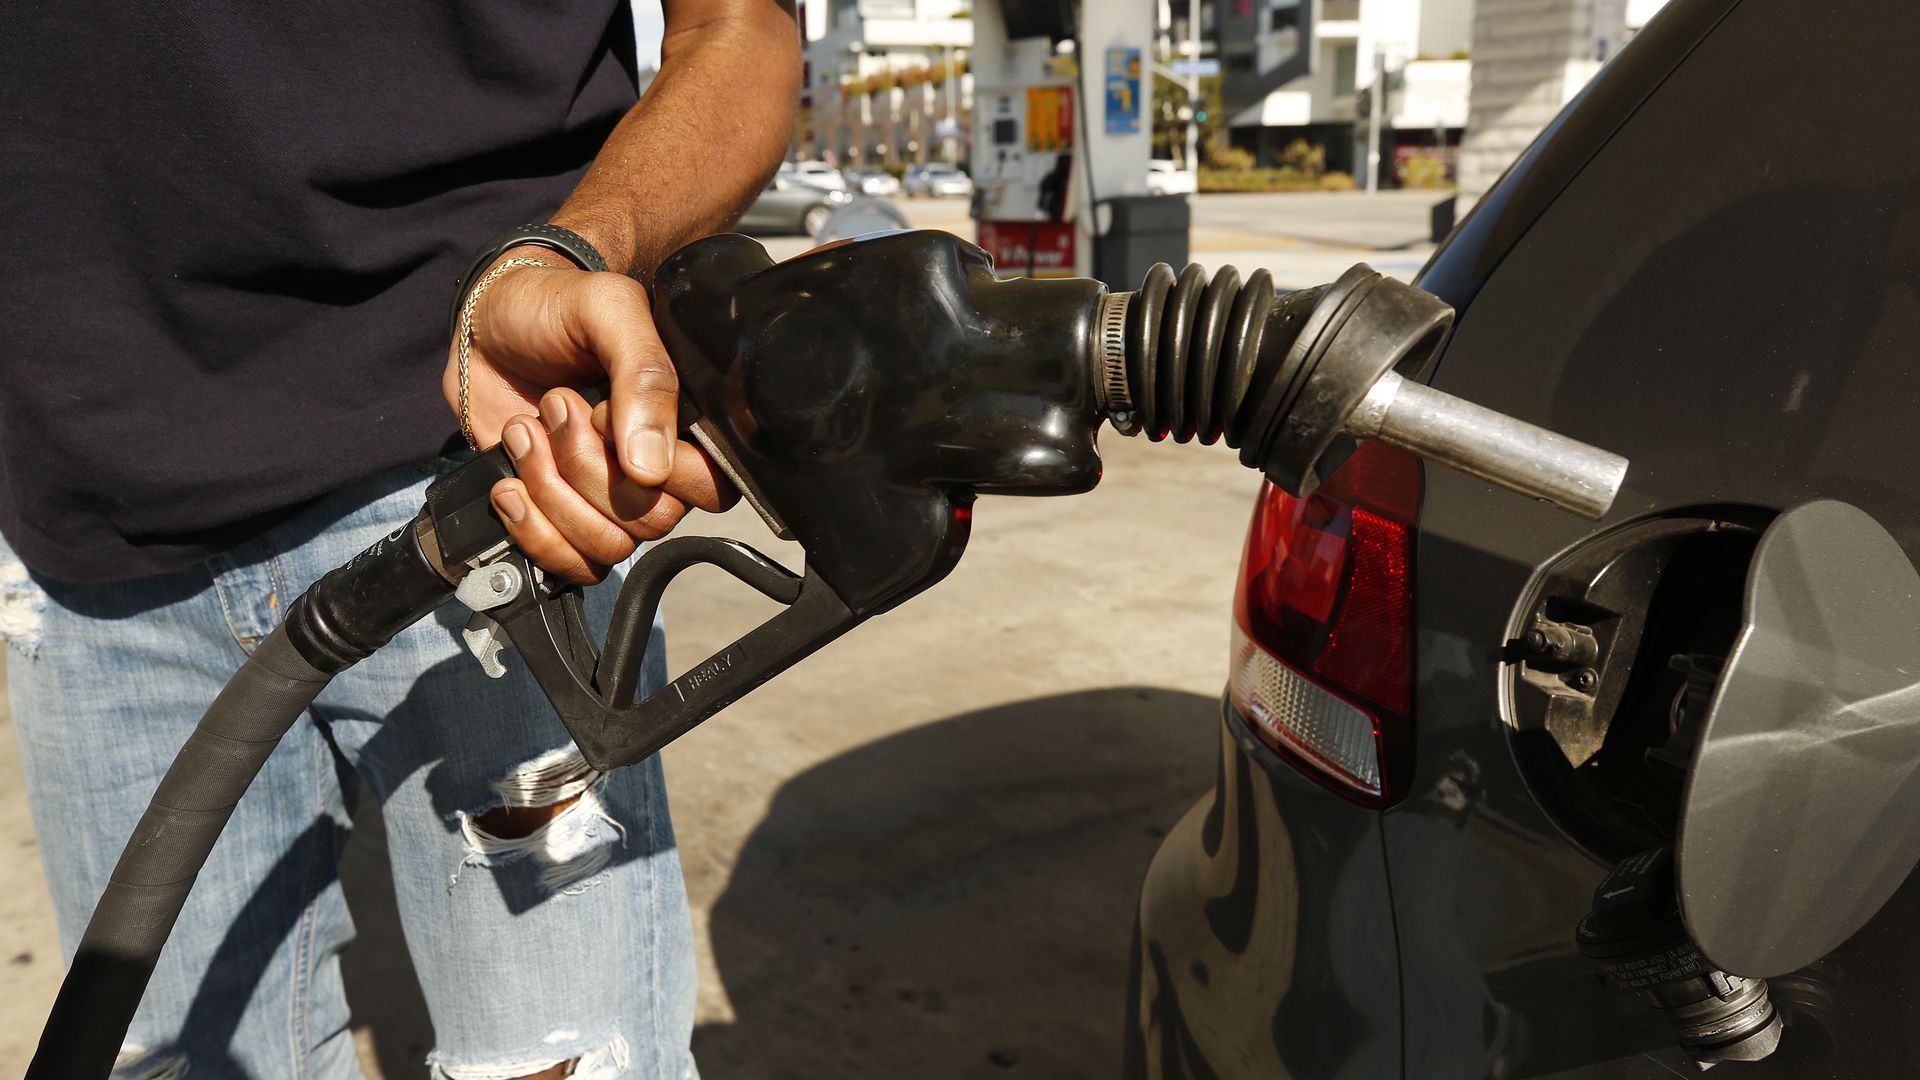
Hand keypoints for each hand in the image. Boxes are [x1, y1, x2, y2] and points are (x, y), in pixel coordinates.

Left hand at [442, 255, 736, 581]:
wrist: (487, 322)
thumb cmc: (556, 309)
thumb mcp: (608, 311)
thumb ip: (645, 376)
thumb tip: (651, 467)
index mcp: (687, 427)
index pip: (711, 489)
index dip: (657, 466)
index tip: (603, 413)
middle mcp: (655, 472)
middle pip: (651, 521)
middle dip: (587, 468)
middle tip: (554, 408)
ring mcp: (607, 501)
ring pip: (608, 546)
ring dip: (552, 493)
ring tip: (525, 435)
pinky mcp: (561, 519)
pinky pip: (570, 567)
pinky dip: (532, 532)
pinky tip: (508, 483)